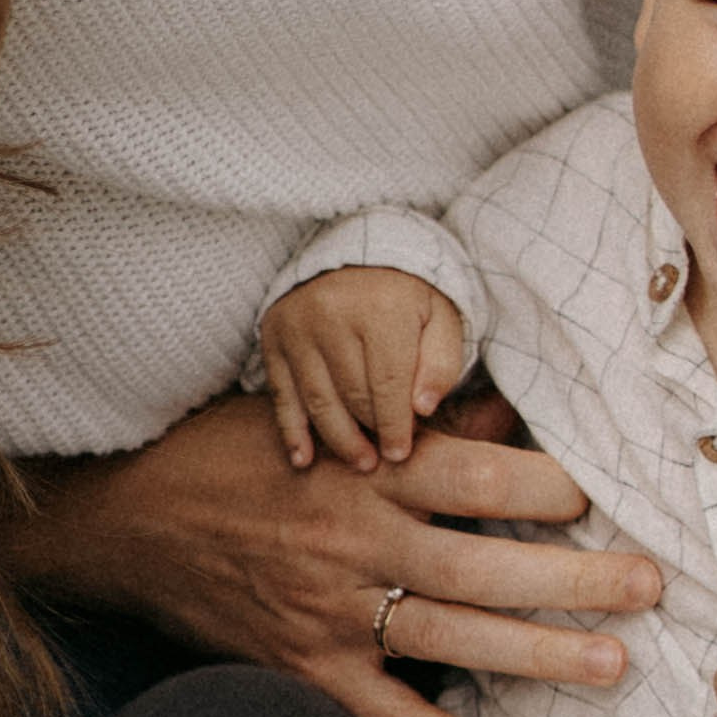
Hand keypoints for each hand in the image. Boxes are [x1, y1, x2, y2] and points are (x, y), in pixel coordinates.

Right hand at [0, 390, 661, 716]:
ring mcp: (332, 614)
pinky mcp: (312, 670)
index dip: (544, 487)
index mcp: (363, 469)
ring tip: (614, 665)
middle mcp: (353, 542)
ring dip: (540, 656)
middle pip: (483, 564)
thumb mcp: (320, 414)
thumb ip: (417, 426)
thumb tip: (508, 418)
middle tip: (647, 585)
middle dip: (573, 577)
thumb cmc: (233, 454)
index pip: (472, 476)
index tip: (602, 493)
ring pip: (454, 640)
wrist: (130, 521)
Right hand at [259, 268, 468, 470]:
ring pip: (318, 400)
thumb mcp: (441, 319)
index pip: (387, 384)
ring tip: (358, 462)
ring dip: (338, 439)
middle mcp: (332, 314)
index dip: (394, 425)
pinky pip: (282, 393)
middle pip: (352, 395)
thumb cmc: (408, 296)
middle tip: (381, 461)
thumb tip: (422, 409)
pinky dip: (292, 430)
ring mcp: (298, 326)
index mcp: (380, 308)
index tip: (400, 454)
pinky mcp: (274, 336)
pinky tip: (304, 459)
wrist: (358, 254)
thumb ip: (441, 363)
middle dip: (369, 433)